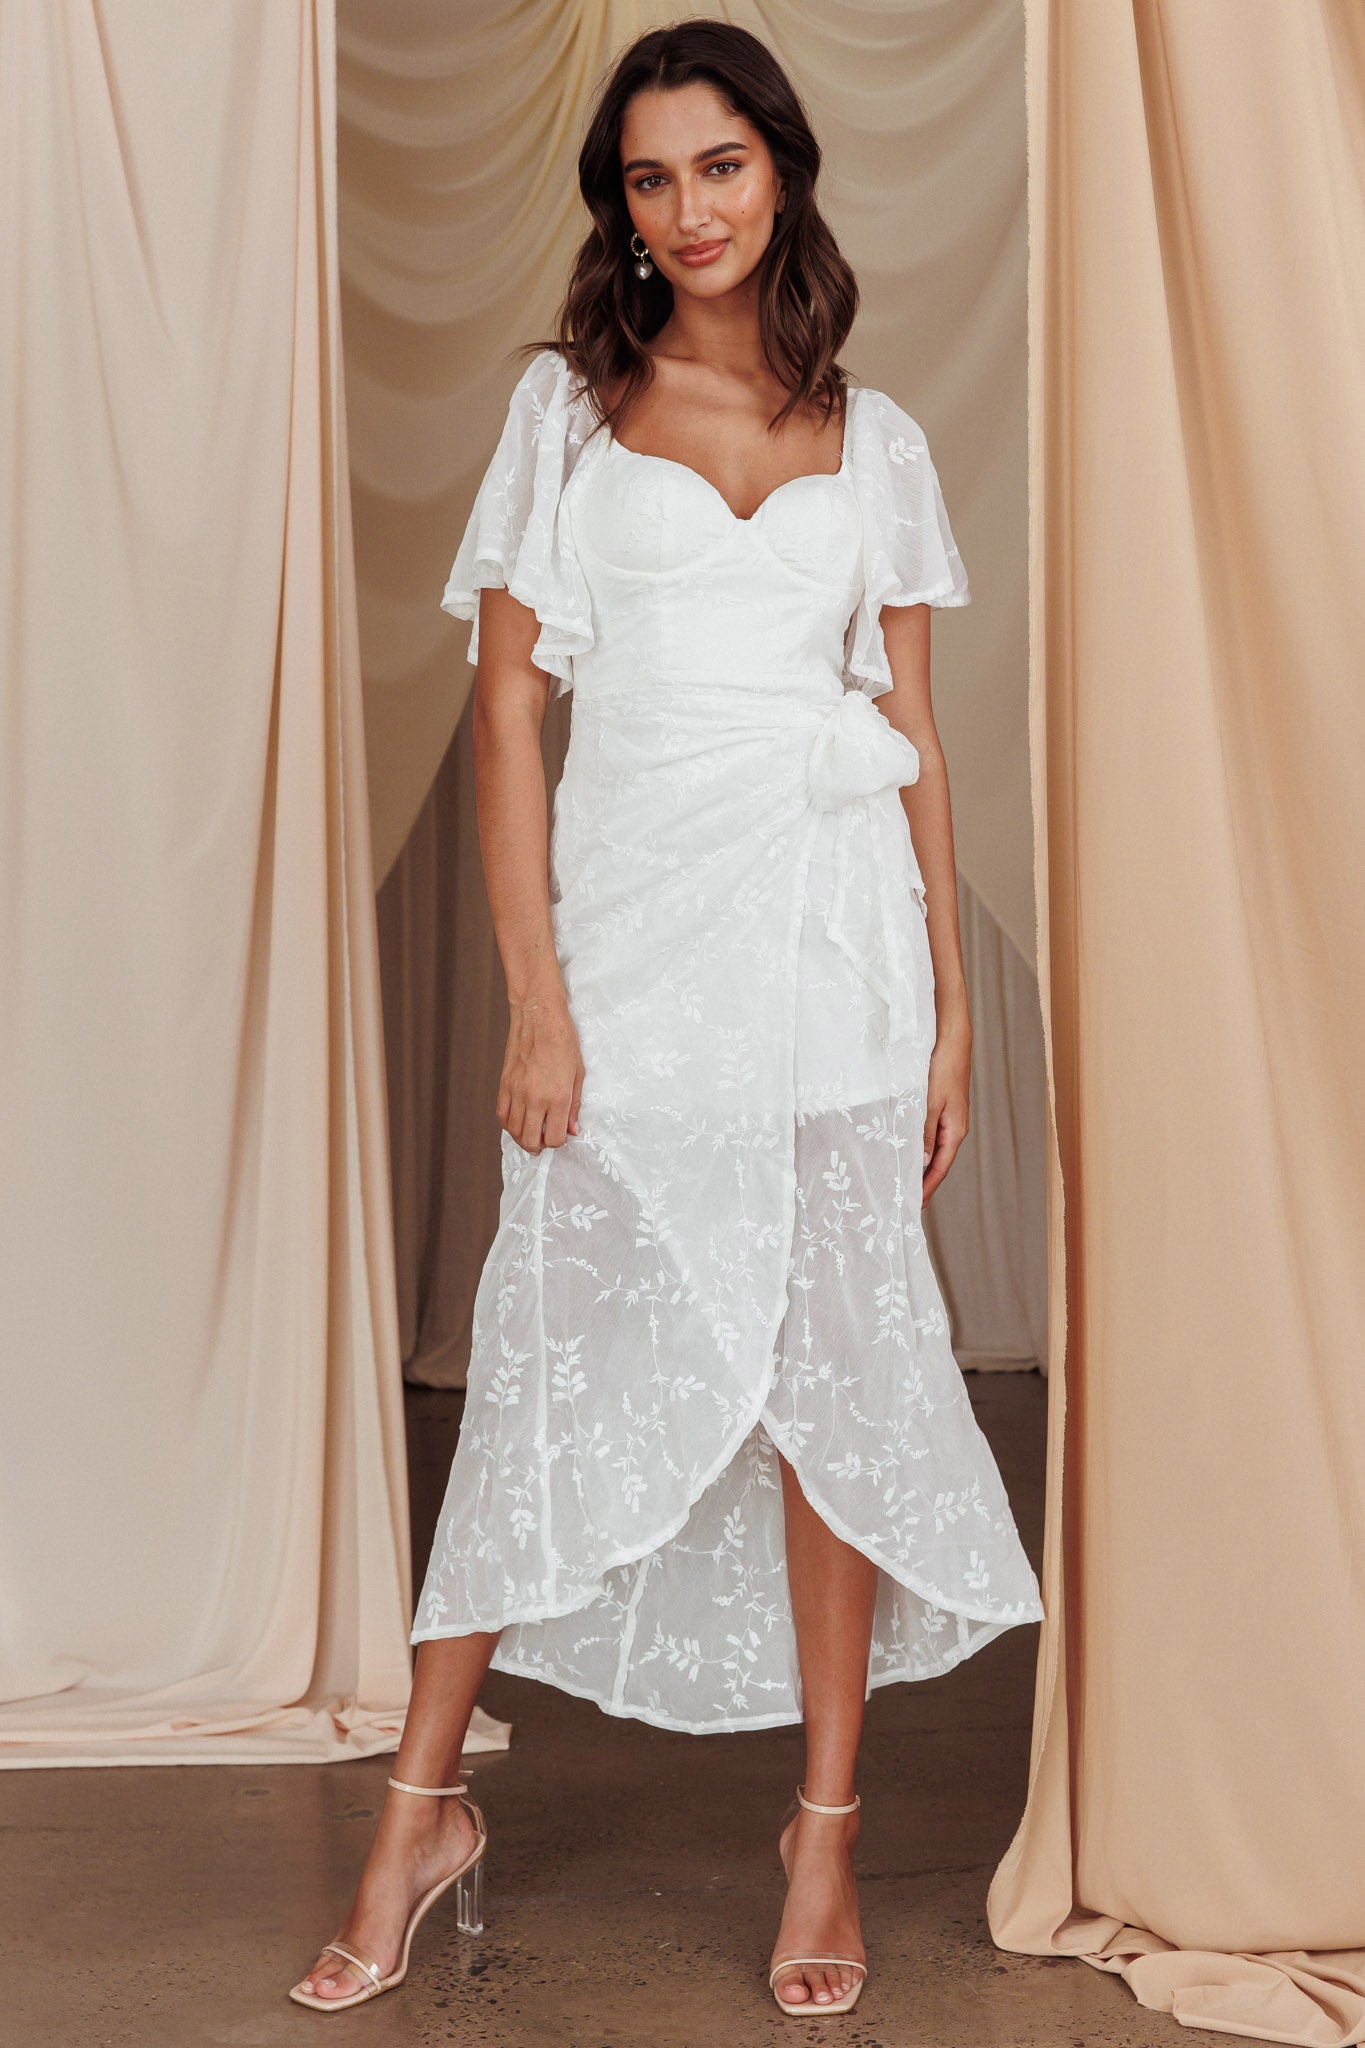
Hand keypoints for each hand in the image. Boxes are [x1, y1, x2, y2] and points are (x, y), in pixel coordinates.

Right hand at [498, 991, 584, 1152]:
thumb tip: (573, 1129)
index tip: (561, 1134)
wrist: (539, 1017)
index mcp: (557, 1097)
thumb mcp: (578, 1074)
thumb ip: (575, 1105)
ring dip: (524, 1137)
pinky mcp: (505, 1084)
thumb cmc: (564, 1041)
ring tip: (532, 1133)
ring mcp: (517, 1092)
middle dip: (540, 1145)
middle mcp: (535, 1098)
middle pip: (531, 1140)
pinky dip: (509, 1124)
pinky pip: (502, 1114)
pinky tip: (517, 1122)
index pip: (555, 1137)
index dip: (559, 1141)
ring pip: (514, 1131)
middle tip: (545, 1140)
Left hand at [922, 1013, 969, 1203]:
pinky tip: (911, 1152)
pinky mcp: (943, 1110)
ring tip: (907, 1183)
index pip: (940, 1168)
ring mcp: (950, 1119)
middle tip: (908, 1201)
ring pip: (935, 1150)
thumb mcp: (930, 1104)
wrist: (952, 1042)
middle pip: (938, 1163)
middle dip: (925, 1183)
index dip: (928, 1188)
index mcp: (955, 1131)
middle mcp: (955, 1128)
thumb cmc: (942, 1070)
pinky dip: (922, 1149)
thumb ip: (925, 1134)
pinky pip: (932, 1136)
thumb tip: (922, 1162)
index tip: (915, 1206)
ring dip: (922, 1167)